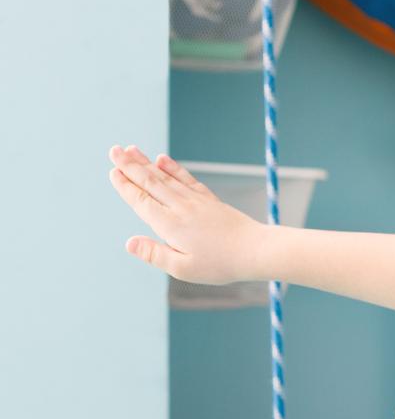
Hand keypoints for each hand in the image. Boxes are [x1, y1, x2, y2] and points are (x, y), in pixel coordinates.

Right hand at [109, 146, 261, 284]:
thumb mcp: (183, 268)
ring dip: (146, 162)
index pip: (141, 200)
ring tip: (131, 149)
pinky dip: (173, 168)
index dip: (125, 186)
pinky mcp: (209, 200)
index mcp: (170, 225)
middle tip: (114, 150)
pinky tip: (163, 159)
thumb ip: (154, 254)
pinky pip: (186, 180)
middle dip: (130, 166)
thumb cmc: (220, 264)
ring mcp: (196, 201)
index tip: (112, 171)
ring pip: (165, 177)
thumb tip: (128, 242)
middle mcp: (180, 208)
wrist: (257, 250)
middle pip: (150, 182)